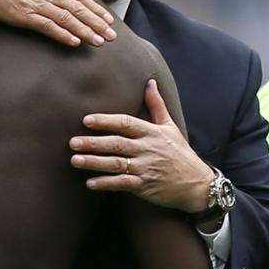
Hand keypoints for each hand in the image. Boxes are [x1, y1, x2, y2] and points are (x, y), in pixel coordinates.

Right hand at [0, 0, 115, 46]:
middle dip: (96, 23)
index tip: (107, 19)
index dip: (94, 8)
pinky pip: (47, 26)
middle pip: (77, 9)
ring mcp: (35, 3)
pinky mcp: (21, 14)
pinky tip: (74, 42)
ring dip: (85, 31)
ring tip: (99, 42)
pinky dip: (62, 34)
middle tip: (112, 36)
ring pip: (66, 19)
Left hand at [69, 80, 214, 212]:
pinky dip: (106, 183)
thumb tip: (150, 82)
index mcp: (152, 133)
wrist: (197, 184)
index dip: (106, 121)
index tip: (86, 120)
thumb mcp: (170, 126)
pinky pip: (122, 184)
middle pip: (117, 144)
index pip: (126, 124)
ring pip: (116, 164)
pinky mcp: (145, 186)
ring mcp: (146, 168)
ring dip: (94, 162)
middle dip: (93, 143)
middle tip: (72, 142)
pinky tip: (89, 183)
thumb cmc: (179, 152)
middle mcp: (147, 149)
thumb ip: (156, 105)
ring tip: (74, 160)